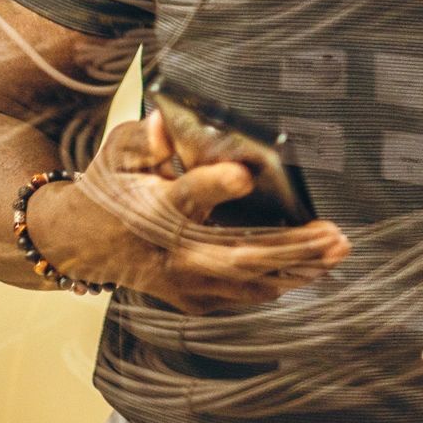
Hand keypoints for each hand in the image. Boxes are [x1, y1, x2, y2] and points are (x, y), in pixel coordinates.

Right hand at [34, 111, 350, 314]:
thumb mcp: (119, 153)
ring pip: (248, 281)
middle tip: (333, 235)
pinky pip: (244, 293)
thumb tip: (167, 123)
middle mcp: (171, 253)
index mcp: (152, 208)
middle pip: (235, 254)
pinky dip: (282, 281)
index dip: (212, 186)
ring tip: (336, 250)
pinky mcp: (193, 299)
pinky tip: (315, 266)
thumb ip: (145, 138)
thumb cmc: (113, 187)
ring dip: (298, 268)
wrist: (85, 243)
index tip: (243, 175)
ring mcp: (183, 283)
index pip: (184, 197)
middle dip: (289, 247)